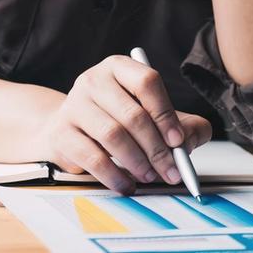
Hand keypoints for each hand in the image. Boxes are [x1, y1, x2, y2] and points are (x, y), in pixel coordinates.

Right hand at [36, 55, 211, 194]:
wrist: (67, 128)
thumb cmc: (115, 118)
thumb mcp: (150, 114)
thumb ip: (182, 124)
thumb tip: (190, 139)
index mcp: (119, 67)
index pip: (146, 82)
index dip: (165, 113)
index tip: (178, 140)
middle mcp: (94, 79)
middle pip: (132, 114)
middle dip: (157, 148)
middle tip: (171, 171)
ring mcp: (75, 104)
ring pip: (113, 136)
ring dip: (138, 162)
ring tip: (150, 176)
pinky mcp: (62, 132)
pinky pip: (93, 158)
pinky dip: (115, 176)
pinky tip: (127, 185)